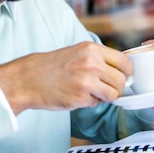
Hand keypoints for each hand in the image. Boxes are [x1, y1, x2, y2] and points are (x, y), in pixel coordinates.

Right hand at [0, 41, 132, 114]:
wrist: (28, 79)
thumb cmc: (51, 67)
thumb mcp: (76, 53)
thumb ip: (97, 59)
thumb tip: (121, 71)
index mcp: (91, 49)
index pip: (124, 62)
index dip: (125, 72)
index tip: (121, 77)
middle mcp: (91, 63)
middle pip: (122, 80)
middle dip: (115, 87)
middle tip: (103, 88)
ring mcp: (86, 80)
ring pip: (113, 94)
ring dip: (105, 96)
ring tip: (89, 92)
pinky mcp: (80, 97)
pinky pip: (98, 103)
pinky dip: (91, 102)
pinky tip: (77, 96)